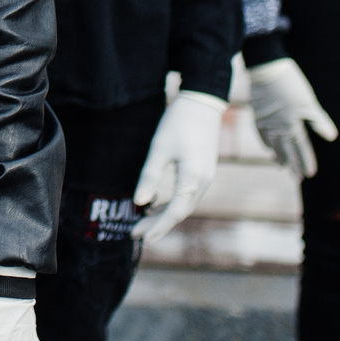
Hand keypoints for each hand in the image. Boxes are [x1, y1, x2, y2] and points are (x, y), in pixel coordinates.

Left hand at [131, 90, 225, 243]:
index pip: (175, 212)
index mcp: (193, 178)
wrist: (202, 102)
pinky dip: (172, 204)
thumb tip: (139, 202)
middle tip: (135, 234)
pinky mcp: (203, 171)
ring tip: (142, 223)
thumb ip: (150, 176)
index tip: (141, 238)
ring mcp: (205, 177)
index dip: (159, 227)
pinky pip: (187, 195)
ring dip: (164, 215)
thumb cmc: (178, 122)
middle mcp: (203, 182)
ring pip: (184, 205)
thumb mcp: (159, 148)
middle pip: (180, 211)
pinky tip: (156, 206)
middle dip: (158, 225)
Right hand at [247, 58, 338, 178]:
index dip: (306, 161)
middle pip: (286, 150)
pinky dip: (266, 144)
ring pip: (273, 145)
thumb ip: (319, 120)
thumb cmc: (291, 83)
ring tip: (282, 167)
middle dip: (293, 165)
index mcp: (292, 124)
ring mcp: (265, 122)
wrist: (265, 68)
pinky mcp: (257, 114)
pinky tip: (269, 149)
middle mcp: (277, 127)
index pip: (301, 148)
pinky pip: (261, 135)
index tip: (310, 174)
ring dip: (279, 156)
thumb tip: (331, 137)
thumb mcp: (309, 101)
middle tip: (297, 178)